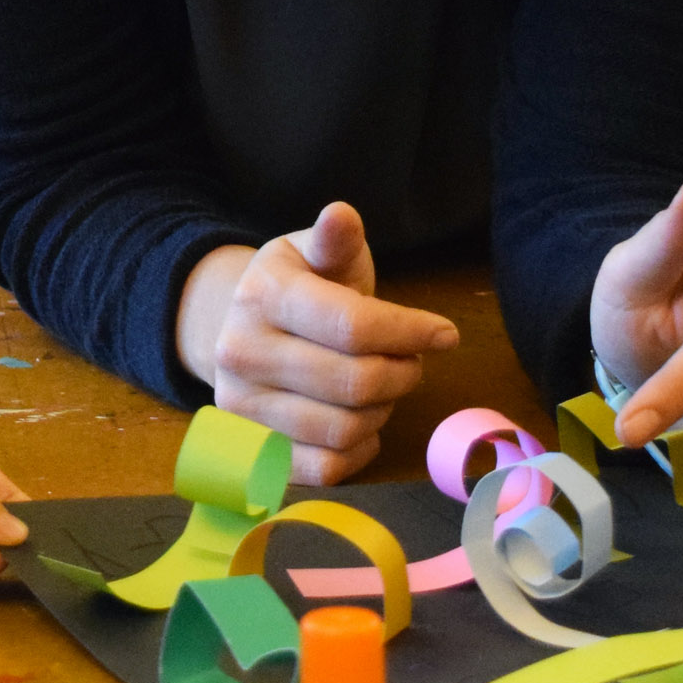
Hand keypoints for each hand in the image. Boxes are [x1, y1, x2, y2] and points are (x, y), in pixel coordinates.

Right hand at [176, 202, 459, 484]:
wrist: (237, 330)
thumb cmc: (298, 288)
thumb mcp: (314, 254)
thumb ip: (335, 241)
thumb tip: (341, 214)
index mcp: (261, 295)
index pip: (353, 326)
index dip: (411, 332)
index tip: (445, 333)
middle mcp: (239, 352)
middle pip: (356, 382)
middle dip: (402, 373)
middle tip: (410, 360)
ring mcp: (241, 405)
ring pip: (345, 428)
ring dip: (382, 410)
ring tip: (381, 386)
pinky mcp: (251, 449)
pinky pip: (326, 468)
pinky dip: (358, 450)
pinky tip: (360, 423)